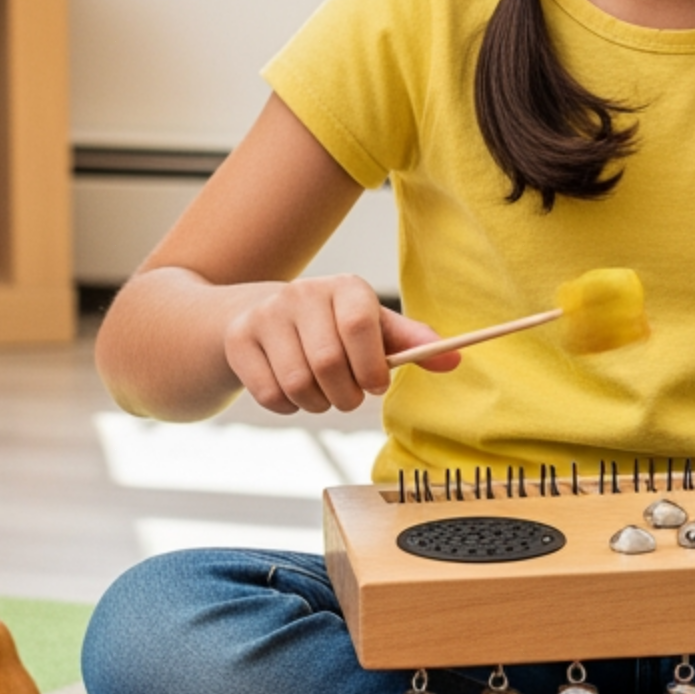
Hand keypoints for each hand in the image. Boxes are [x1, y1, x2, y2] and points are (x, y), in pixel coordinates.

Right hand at [222, 274, 455, 415]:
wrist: (260, 314)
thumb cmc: (332, 326)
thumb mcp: (373, 327)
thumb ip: (412, 344)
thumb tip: (455, 360)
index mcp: (345, 287)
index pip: (361, 326)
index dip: (372, 366)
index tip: (376, 386)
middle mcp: (302, 293)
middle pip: (329, 363)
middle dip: (345, 395)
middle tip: (349, 395)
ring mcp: (266, 315)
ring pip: (299, 384)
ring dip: (318, 403)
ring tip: (323, 393)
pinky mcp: (239, 341)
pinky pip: (270, 395)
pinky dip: (288, 406)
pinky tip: (293, 391)